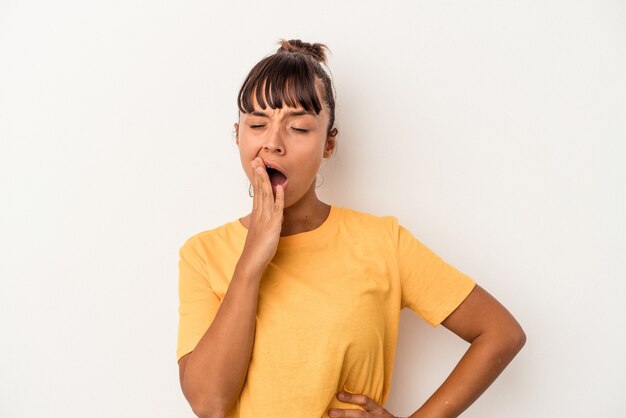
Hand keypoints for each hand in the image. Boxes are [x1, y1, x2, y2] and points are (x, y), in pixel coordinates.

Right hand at [239, 157, 283, 274]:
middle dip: (259, 173)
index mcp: (257, 214)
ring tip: (264, 166)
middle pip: (259, 190)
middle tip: (257, 159)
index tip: (257, 165)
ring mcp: (265, 219)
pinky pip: (276, 209)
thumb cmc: (256, 250)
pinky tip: (279, 187)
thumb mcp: (261, 232)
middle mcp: (259, 214)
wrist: (251, 263)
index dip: (258, 178)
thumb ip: (266, 221)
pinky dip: (278, 197)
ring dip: (266, 180)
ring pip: (266, 195)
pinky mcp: (272, 226)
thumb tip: (274, 215)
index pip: (257, 192)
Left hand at [329, 392, 398, 417]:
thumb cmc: (380, 417)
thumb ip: (364, 404)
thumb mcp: (376, 408)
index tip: (339, 395)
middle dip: (344, 414)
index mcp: (376, 409)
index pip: (365, 401)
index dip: (352, 397)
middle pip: (359, 415)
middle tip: (331, 412)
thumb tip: (343, 396)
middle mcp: (374, 417)